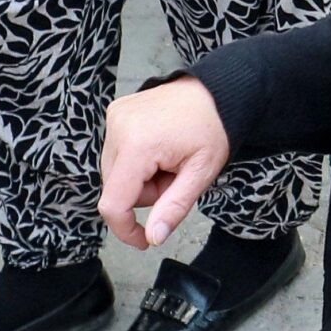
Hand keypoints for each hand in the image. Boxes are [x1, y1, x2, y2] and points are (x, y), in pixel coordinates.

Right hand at [101, 76, 231, 248]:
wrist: (217, 90)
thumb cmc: (213, 127)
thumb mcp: (201, 173)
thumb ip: (174, 207)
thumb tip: (153, 237)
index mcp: (138, 145)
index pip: (113, 203)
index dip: (125, 229)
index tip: (144, 240)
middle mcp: (118, 128)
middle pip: (115, 189)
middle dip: (145, 194)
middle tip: (175, 177)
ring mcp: (114, 117)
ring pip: (115, 174)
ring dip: (140, 178)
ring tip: (169, 160)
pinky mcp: (115, 112)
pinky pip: (117, 153)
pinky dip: (136, 159)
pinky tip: (159, 147)